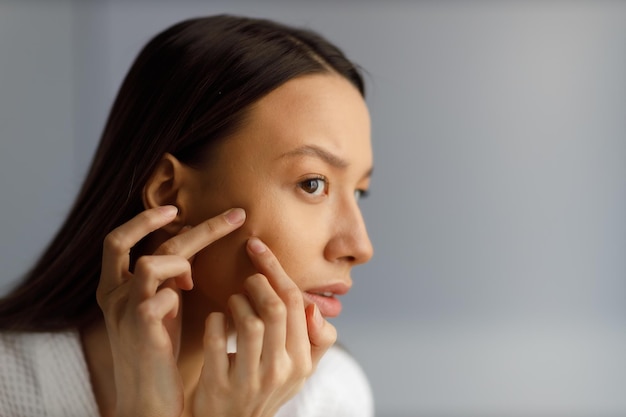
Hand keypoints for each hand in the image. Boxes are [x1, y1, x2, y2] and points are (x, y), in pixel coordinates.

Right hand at [96, 206, 245, 416]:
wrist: (148, 398)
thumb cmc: (159, 352)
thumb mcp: (161, 307)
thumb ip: (167, 278)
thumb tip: (188, 246)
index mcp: (114, 288)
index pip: (119, 240)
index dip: (143, 220)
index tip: (175, 208)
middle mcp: (112, 295)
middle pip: (141, 243)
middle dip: (194, 228)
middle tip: (236, 216)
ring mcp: (123, 311)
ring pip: (151, 263)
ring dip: (180, 264)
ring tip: (190, 285)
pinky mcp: (140, 329)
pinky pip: (162, 296)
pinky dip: (177, 297)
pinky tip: (181, 310)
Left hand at [192, 237, 336, 416]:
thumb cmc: (265, 388)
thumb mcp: (298, 370)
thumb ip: (316, 340)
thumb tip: (313, 308)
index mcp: (301, 361)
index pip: (295, 302)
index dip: (276, 268)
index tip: (258, 247)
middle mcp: (280, 370)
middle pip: (274, 308)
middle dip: (257, 281)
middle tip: (247, 277)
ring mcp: (249, 380)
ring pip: (248, 322)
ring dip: (236, 301)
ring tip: (234, 302)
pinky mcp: (219, 386)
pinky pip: (215, 340)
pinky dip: (214, 321)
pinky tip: (215, 320)